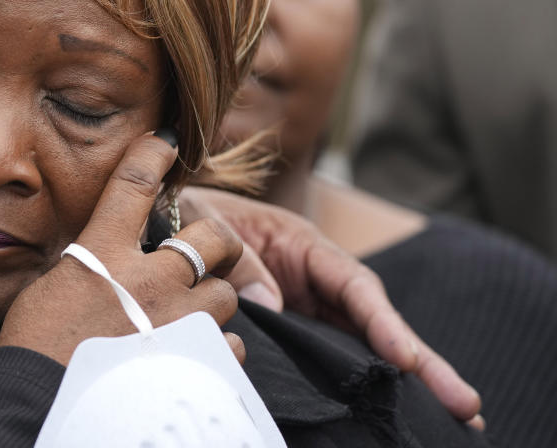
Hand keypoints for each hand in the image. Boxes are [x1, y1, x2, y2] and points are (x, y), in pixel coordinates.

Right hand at [0, 134, 244, 365]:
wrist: (39, 406)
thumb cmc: (34, 349)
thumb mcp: (49, 288)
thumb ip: (88, 264)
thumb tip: (104, 256)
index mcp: (103, 252)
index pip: (133, 184)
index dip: (153, 155)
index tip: (165, 143)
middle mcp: (146, 278)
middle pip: (214, 237)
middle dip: (218, 243)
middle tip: (206, 255)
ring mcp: (175, 320)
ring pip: (226, 294)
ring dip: (211, 303)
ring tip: (188, 319)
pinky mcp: (193, 360)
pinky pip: (231, 345)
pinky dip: (218, 349)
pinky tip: (193, 355)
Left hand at [178, 186, 482, 427]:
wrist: (166, 224)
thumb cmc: (191, 215)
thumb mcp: (211, 228)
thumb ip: (240, 261)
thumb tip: (271, 306)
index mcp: (302, 245)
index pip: (354, 285)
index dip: (383, 322)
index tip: (407, 360)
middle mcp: (315, 278)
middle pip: (375, 321)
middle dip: (420, 360)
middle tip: (465, 404)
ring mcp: (307, 305)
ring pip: (362, 343)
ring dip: (405, 377)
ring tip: (452, 416)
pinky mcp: (293, 328)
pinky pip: (332, 355)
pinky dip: (363, 379)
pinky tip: (387, 409)